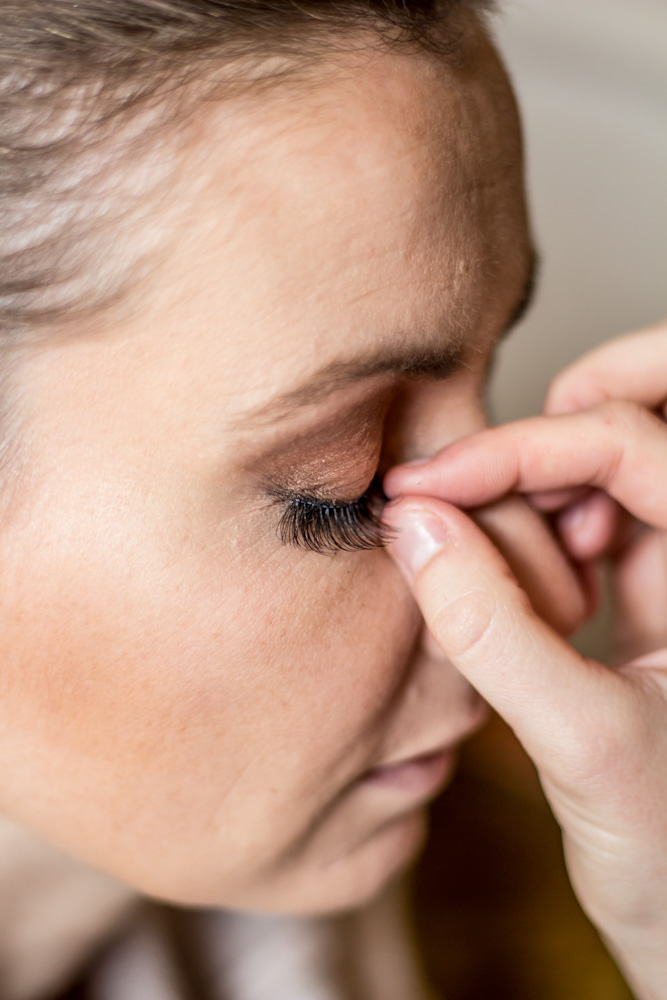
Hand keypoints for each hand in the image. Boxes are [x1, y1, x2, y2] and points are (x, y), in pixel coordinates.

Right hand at [383, 322, 666, 998]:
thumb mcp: (581, 740)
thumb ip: (492, 631)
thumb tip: (412, 526)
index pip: (630, 446)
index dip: (519, 451)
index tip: (424, 486)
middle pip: (624, 431)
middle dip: (538, 444)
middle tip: (453, 490)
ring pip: (596, 471)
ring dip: (525, 493)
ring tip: (480, 560)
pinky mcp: (637, 598)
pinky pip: (577, 523)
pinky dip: (524, 536)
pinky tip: (505, 589)